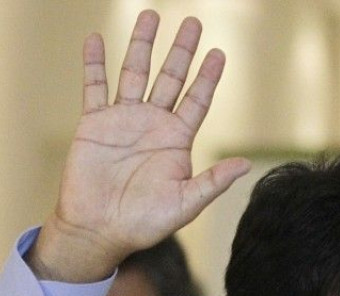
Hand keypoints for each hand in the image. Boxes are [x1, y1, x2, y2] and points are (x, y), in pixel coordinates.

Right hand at [28, 10, 250, 281]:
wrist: (99, 230)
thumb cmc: (144, 224)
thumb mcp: (185, 204)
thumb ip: (212, 182)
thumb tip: (245, 165)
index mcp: (176, 141)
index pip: (196, 101)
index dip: (207, 77)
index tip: (218, 53)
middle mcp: (152, 125)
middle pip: (170, 78)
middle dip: (181, 51)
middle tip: (193, 22)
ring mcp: (123, 121)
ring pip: (135, 73)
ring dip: (142, 45)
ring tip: (151, 15)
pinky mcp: (94, 124)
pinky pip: (95, 88)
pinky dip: (95, 65)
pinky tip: (98, 39)